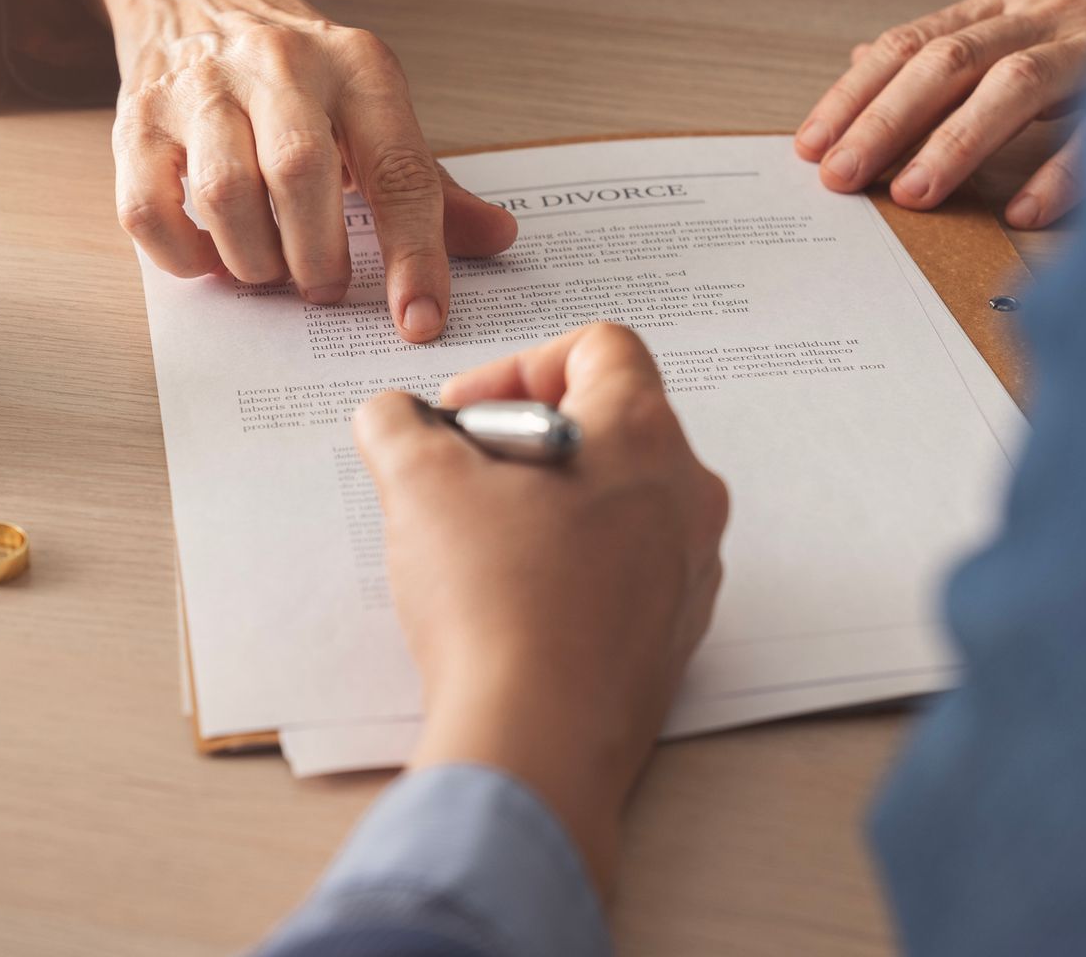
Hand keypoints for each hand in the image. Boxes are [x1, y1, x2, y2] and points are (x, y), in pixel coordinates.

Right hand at [90, 0, 516, 341]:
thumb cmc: (298, 74)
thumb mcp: (372, 109)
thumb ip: (427, 182)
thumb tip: (497, 239)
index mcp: (357, 66)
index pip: (398, 168)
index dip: (414, 254)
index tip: (420, 320)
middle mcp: (280, 65)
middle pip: (300, 175)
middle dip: (318, 257)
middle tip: (326, 288)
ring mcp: (201, 89)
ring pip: (224, 196)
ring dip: (253, 260)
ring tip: (270, 270)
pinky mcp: (138, 120)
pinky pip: (149, 210)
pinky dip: (185, 255)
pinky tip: (211, 256)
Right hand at [352, 324, 729, 891]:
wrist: (536, 737)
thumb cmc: (498, 603)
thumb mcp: (418, 482)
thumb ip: (399, 425)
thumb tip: (394, 418)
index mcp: (642, 434)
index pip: (599, 347)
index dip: (519, 366)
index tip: (466, 413)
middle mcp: (687, 494)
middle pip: (610, 424)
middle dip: (525, 439)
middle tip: (463, 476)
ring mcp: (691, 568)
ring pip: (620, 502)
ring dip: (551, 504)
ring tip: (480, 543)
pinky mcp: (675, 634)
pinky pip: (626, 571)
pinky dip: (573, 567)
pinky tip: (513, 602)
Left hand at [795, 0, 1085, 228]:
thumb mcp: (1018, 24)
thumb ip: (947, 47)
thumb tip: (862, 62)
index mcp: (1002, 4)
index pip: (909, 47)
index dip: (854, 97)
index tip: (811, 149)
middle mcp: (1043, 13)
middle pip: (946, 64)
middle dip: (885, 123)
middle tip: (842, 177)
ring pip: (1014, 87)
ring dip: (956, 144)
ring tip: (911, 195)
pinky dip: (1060, 172)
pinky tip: (1022, 212)